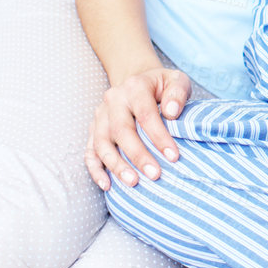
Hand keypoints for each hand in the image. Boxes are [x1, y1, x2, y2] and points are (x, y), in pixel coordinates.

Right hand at [85, 65, 190, 189]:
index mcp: (134, 87)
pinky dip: (96, 170)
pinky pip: (90, 152)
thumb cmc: (161, 86)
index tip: (173, 157)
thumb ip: (177, 93)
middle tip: (155, 175)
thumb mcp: (176, 81)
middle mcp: (113, 100)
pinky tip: (107, 186)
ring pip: (102, 143)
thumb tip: (172, 113)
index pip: (145, 114)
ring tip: (133, 182)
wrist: (137, 81)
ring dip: (117, 165)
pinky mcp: (93, 130)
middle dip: (138, 155)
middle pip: (121, 130)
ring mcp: (100, 116)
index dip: (159, 136)